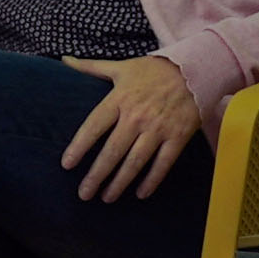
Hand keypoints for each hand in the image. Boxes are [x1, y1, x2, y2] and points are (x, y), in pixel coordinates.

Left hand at [60, 52, 205, 200]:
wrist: (193, 69)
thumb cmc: (153, 69)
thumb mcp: (121, 66)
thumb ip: (90, 67)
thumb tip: (65, 59)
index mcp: (119, 99)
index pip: (93, 127)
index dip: (79, 147)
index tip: (67, 165)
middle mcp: (136, 116)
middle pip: (112, 152)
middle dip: (96, 175)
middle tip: (84, 194)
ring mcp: (158, 128)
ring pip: (135, 162)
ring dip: (120, 183)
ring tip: (106, 197)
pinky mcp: (177, 136)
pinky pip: (162, 163)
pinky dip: (152, 180)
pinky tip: (140, 193)